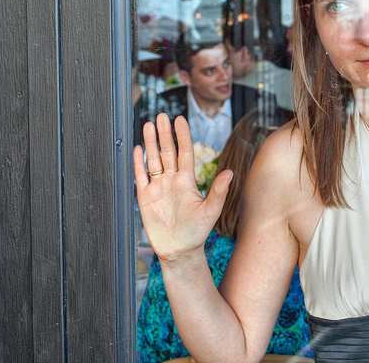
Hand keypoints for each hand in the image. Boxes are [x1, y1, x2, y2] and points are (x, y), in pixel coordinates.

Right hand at [133, 113, 233, 262]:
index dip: (182, 136)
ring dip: (151, 143)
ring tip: (148, 125)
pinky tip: (138, 149)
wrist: (179, 251)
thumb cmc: (197, 233)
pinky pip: (141, 176)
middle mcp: (172, 181)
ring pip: (153, 160)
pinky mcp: (145, 198)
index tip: (180, 120)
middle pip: (167, 152)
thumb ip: (219, 191)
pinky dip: (138, 163)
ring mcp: (158, 188)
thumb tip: (230, 172)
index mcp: (188, 181)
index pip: (185, 153)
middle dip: (164, 134)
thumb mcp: (210, 211)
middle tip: (161, 116)